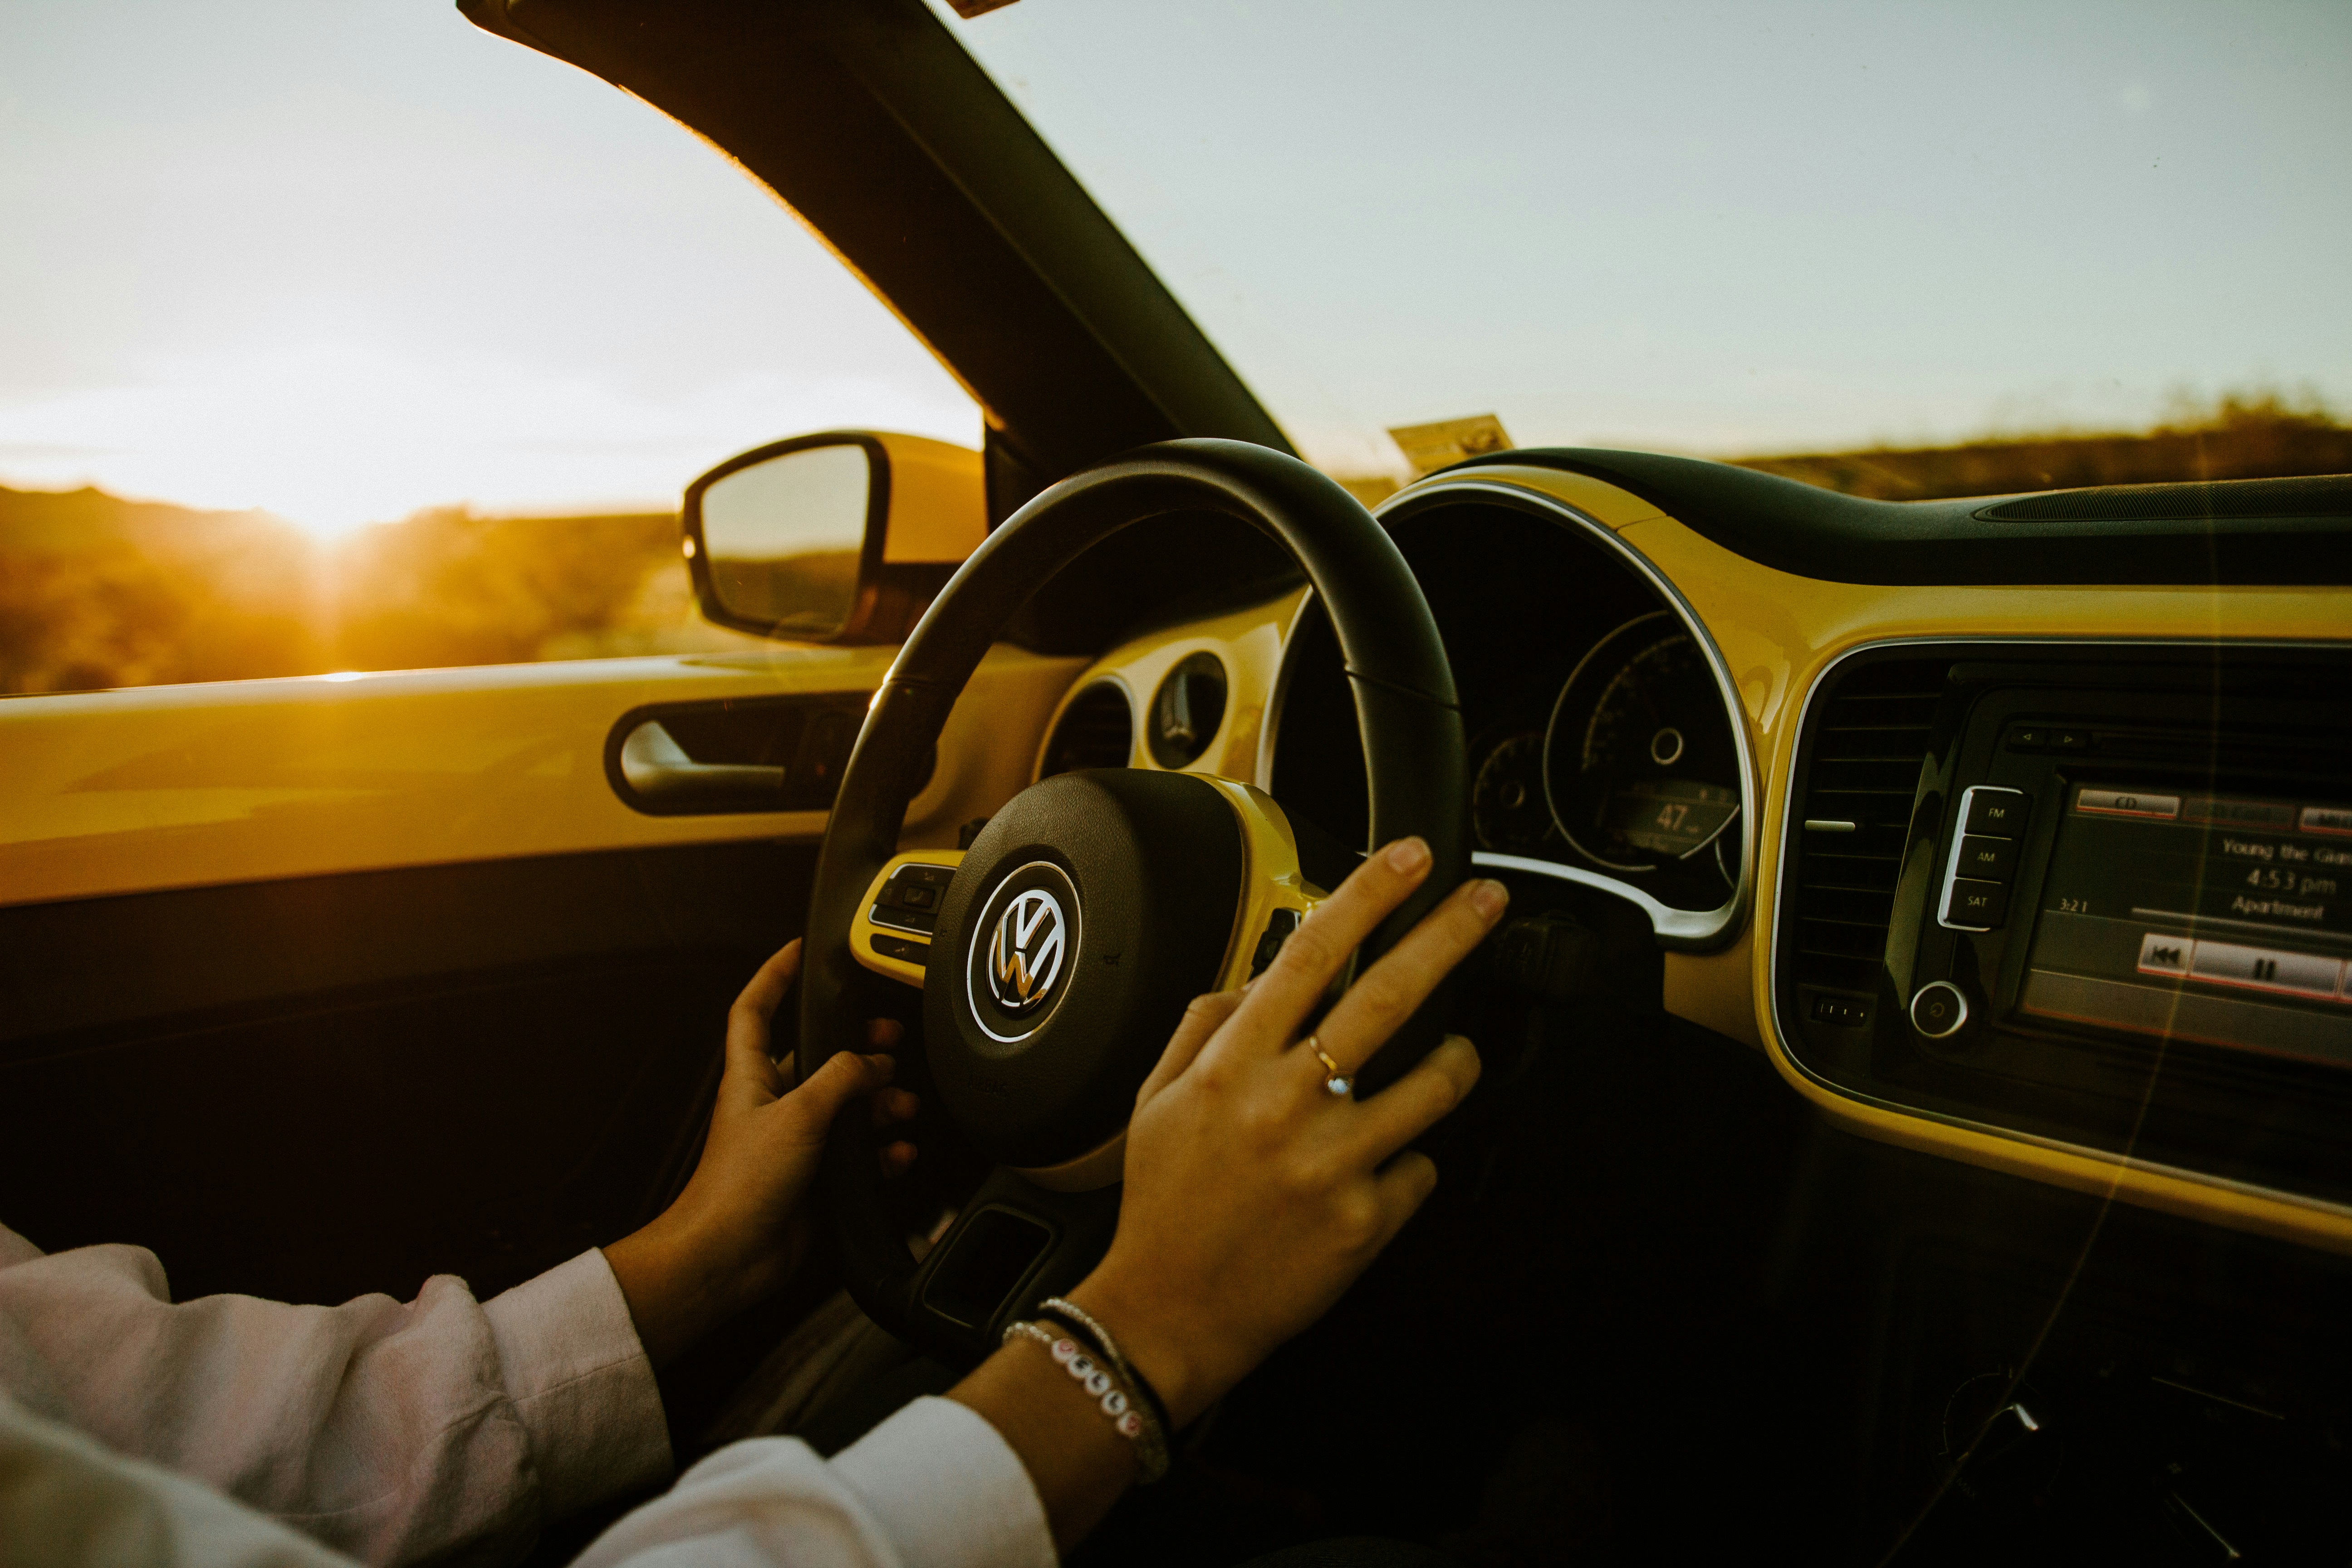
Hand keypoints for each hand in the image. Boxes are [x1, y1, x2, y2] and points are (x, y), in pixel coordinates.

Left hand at [604, 939, 918, 1366]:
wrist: (727, 1257)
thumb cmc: (739, 1188)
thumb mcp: (798, 1115)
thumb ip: (841, 1078)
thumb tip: (871, 1059)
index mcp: (750, 1077)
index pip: (756, 1009)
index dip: (775, 975)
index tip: (799, 950)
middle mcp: (771, 1105)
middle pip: (818, 1058)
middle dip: (858, 1046)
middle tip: (890, 1038)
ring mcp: (792, 1142)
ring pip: (844, 1106)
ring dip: (878, 1103)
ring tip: (901, 1104)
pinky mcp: (812, 1178)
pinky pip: (855, 1153)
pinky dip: (879, 1152)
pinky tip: (895, 1153)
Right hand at [948, 838, 1500, 1545]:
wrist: (1168, 1313)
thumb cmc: (1164, 1205)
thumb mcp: (1156, 1100)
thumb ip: (1206, 1025)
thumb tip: (1260, 976)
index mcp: (1231, 1065)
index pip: (1308, 954)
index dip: (1366, 894)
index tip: (1408, 859)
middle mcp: (1284, 1104)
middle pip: (1386, 998)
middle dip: (1447, 936)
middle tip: (1487, 902)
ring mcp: (1331, 1162)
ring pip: (1434, 1084)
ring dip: (1455, 1060)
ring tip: (1452, 1056)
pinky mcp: (1364, 1219)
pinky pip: (1421, 1167)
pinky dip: (1408, 1161)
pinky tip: (1375, 1171)